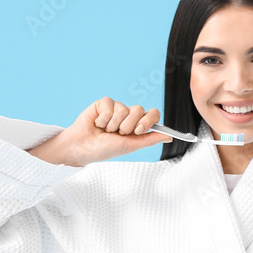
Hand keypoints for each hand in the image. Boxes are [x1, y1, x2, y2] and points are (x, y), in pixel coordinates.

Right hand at [28, 97, 171, 166]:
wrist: (82, 148)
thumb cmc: (105, 149)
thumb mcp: (130, 146)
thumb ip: (150, 139)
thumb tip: (170, 136)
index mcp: (137, 125)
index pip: (153, 114)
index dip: (147, 121)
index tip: (138, 131)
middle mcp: (129, 115)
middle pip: (139, 110)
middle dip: (128, 125)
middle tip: (117, 133)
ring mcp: (116, 108)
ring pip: (124, 109)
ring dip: (113, 124)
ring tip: (105, 130)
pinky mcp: (104, 103)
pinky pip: (110, 105)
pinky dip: (103, 119)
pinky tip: (97, 124)